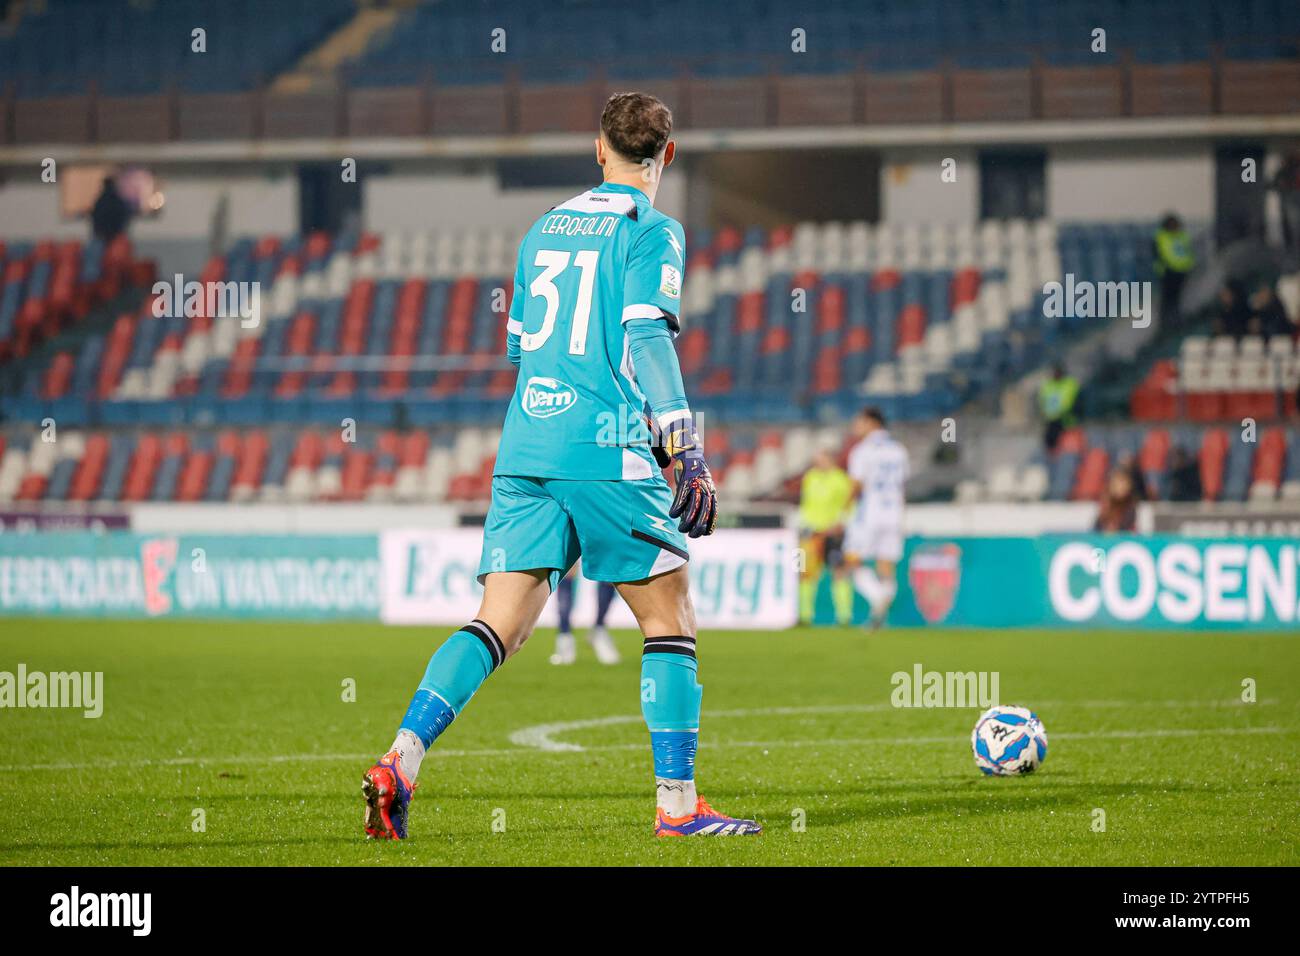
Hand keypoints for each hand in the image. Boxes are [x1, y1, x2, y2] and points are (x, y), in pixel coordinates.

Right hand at [660, 416, 716, 537]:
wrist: (689, 447)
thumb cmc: (692, 467)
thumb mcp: (698, 482)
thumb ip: (695, 496)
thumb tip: (687, 512)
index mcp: (711, 490)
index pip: (713, 512)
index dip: (709, 525)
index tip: (703, 534)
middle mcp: (706, 488)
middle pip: (705, 512)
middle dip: (698, 527)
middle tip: (690, 535)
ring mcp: (697, 484)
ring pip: (695, 507)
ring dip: (687, 520)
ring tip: (680, 529)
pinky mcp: (687, 480)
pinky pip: (682, 496)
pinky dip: (677, 507)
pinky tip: (672, 515)